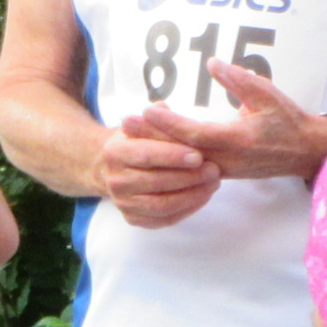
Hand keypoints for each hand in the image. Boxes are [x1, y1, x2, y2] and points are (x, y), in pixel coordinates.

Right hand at [93, 119, 220, 228]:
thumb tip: (163, 107)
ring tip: (213, 184)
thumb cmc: (136, 144)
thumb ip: (155, 120)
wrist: (111, 169)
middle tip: (215, 170)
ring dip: (192, 196)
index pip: (145, 155)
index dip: (173, 156)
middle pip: (157, 182)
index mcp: (114, 152)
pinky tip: (203, 197)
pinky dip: (187, 210)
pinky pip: (164, 219)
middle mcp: (114, 179)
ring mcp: (122, 202)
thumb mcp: (140, 126)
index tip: (198, 155)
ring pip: (162, 205)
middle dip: (190, 177)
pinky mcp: (133, 218)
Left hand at [140, 63, 326, 183]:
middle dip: (151, 137)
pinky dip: (170, 153)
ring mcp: (222, 169)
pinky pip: (189, 165)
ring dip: (156, 146)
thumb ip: (240, 80)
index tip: (146, 110)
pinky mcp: (220, 172)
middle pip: (181, 151)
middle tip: (125, 122)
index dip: (169, 124)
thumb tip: (212, 63)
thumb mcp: (269, 95)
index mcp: (239, 140)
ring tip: (131, 130)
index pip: (195, 134)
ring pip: (182, 160)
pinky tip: (152, 140)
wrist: (307, 152)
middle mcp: (227, 159)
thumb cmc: (288, 120)